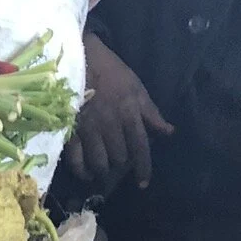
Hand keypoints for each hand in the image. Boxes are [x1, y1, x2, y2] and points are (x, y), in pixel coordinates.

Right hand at [65, 34, 174, 191]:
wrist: (81, 57)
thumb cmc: (111, 72)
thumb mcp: (136, 88)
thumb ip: (151, 113)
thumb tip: (169, 132)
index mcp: (129, 114)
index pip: (140, 148)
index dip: (143, 168)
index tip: (143, 183)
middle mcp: (111, 125)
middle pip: (119, 159)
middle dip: (121, 166)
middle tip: (118, 165)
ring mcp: (89, 130)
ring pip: (99, 163)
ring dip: (103, 170)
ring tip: (103, 170)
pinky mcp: (71, 131)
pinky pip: (76, 161)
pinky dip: (82, 171)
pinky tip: (86, 173)